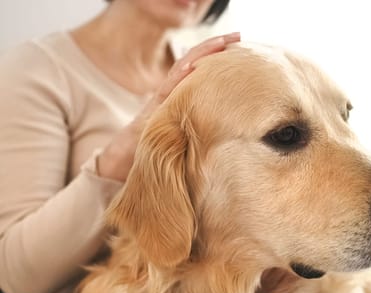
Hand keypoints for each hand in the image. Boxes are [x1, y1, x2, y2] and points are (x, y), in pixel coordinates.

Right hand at [97, 32, 240, 181]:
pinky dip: (179, 76)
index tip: (240, 49)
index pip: (201, 74)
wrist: (118, 167)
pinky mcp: (150, 112)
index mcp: (181, 103)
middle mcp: (171, 97)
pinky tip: (192, 65)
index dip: (218, 60)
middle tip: (237, 34)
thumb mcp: (185, 145)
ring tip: (222, 40)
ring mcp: (161, 102)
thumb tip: (231, 140)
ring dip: (201, 54)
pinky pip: (166, 90)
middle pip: (194, 65)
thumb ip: (201, 136)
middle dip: (215, 48)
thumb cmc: (152, 158)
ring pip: (182, 70)